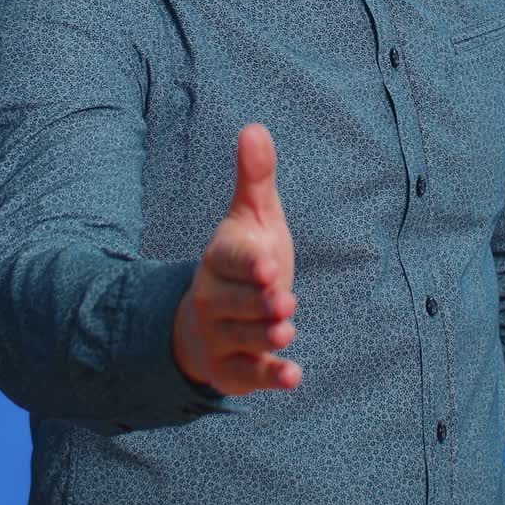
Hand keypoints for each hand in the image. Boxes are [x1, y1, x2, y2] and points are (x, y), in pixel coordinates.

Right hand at [172, 123, 301, 396]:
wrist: (210, 318)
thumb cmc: (243, 259)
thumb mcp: (253, 217)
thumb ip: (256, 177)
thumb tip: (254, 127)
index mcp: (219, 258)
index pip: (230, 259)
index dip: (248, 264)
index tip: (267, 264)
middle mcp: (213, 297)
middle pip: (234, 303)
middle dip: (258, 304)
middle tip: (284, 302)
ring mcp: (220, 336)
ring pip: (241, 339)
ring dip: (264, 337)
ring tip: (286, 330)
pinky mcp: (232, 370)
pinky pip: (249, 376)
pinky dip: (270, 377)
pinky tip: (294, 376)